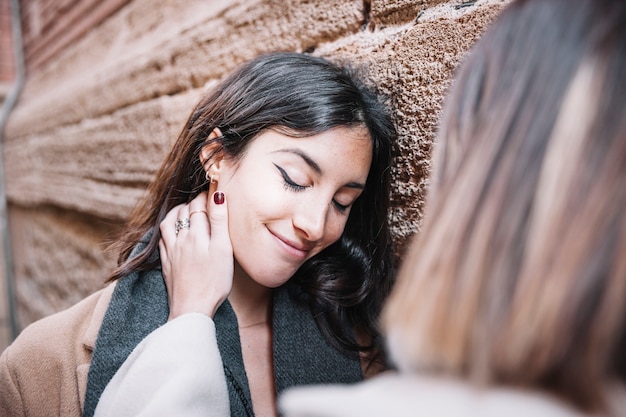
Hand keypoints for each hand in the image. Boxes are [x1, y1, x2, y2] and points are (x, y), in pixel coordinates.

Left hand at [159, 191, 232, 319]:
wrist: (192, 308)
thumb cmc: (213, 281)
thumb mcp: (223, 249)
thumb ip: (220, 221)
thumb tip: (217, 195)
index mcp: (196, 234)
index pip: (198, 206)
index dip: (206, 196)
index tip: (214, 191)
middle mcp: (180, 239)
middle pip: (183, 212)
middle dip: (193, 201)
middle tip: (203, 198)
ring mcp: (171, 252)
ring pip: (168, 223)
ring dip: (176, 212)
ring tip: (184, 209)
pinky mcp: (166, 264)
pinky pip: (162, 240)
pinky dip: (167, 229)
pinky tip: (172, 232)